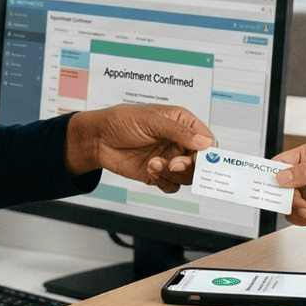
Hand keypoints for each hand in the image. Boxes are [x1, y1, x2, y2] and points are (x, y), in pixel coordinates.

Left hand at [67, 105, 214, 192]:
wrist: (97, 139)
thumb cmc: (121, 120)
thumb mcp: (151, 120)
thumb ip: (179, 132)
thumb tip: (205, 143)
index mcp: (182, 123)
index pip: (207, 141)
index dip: (207, 153)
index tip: (198, 160)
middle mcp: (179, 142)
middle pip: (200, 163)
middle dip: (188, 166)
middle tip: (174, 164)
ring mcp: (169, 159)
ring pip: (187, 177)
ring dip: (172, 174)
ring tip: (154, 163)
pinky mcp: (159, 174)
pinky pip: (172, 186)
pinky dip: (163, 182)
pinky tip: (150, 170)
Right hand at [273, 143, 305, 230]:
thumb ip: (305, 173)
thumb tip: (281, 177)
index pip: (280, 163)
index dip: (273, 175)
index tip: (272, 186)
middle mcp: (304, 174)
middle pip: (280, 187)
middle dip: (291, 199)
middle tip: (303, 204)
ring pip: (287, 204)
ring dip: (301, 211)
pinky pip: (295, 216)